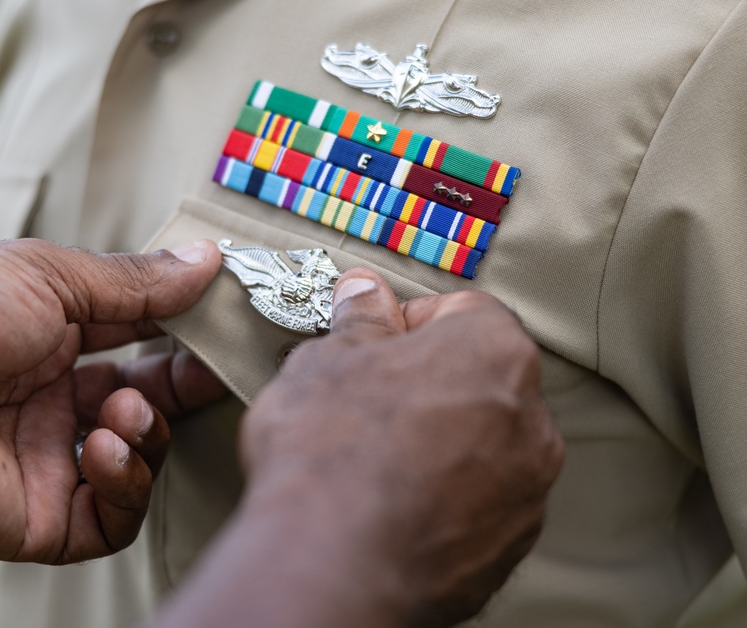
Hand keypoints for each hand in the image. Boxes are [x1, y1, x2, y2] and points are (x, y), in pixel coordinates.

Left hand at [0, 239, 226, 563]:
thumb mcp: (49, 278)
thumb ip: (134, 283)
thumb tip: (207, 260)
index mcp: (54, 342)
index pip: (140, 342)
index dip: (184, 335)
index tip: (228, 322)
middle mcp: (56, 403)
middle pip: (149, 402)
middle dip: (185, 387)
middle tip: (212, 370)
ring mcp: (51, 461)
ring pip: (139, 460)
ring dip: (147, 431)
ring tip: (118, 411)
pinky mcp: (45, 517)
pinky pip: (114, 517)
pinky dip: (126, 484)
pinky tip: (102, 449)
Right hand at [152, 268, 561, 627]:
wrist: (332, 565)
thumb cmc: (331, 450)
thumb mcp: (327, 360)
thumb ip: (360, 320)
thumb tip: (365, 293)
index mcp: (492, 351)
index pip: (464, 312)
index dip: (410, 325)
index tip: (374, 346)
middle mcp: (530, 418)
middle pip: (481, 380)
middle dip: (431, 385)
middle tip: (370, 404)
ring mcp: (527, 489)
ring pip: (485, 444)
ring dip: (444, 443)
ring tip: (378, 464)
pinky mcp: (510, 547)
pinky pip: (482, 504)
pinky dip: (448, 499)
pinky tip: (395, 506)